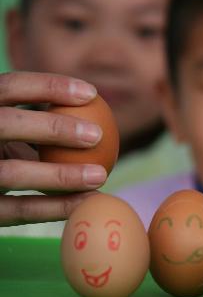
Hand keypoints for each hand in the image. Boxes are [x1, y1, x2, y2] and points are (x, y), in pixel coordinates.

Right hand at [0, 71, 107, 226]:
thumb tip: (96, 119)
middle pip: (6, 124)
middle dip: (54, 128)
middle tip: (97, 135)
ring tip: (100, 176)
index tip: (91, 93)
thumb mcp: (11, 135)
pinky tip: (86, 202)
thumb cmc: (3, 159)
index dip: (49, 86)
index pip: (9, 87)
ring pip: (12, 173)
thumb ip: (37, 127)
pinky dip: (55, 207)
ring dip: (61, 176)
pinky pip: (19, 210)